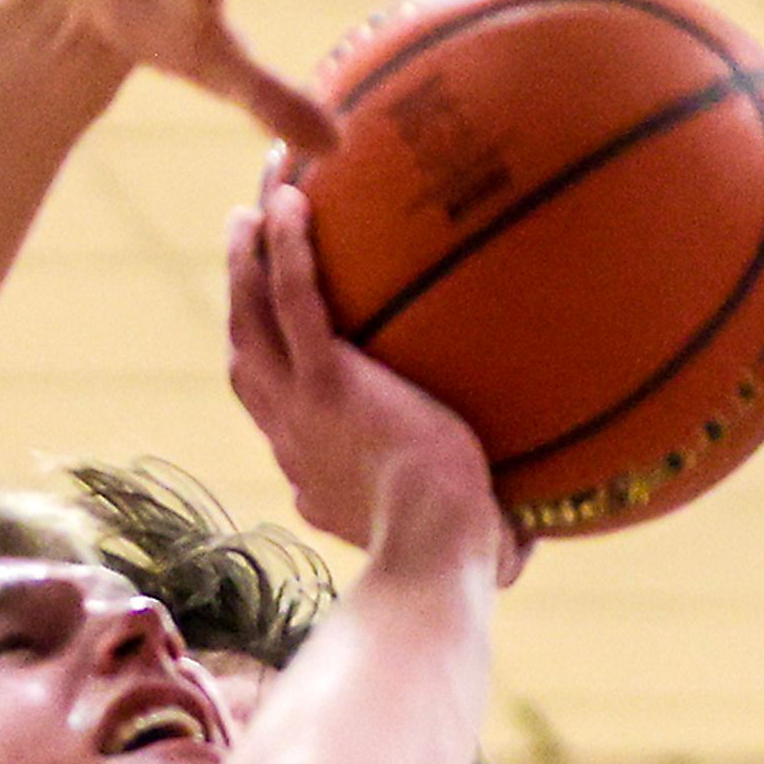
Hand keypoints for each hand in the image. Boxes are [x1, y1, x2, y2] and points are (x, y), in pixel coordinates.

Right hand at [225, 187, 520, 582]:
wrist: (434, 558)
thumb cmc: (459, 563)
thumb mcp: (455, 545)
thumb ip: (474, 532)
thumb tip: (523, 549)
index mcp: (312, 471)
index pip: (277, 411)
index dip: (268, 368)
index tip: (279, 336)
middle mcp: (291, 436)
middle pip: (247, 351)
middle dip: (240, 296)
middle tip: (246, 244)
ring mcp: (301, 408)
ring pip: (253, 318)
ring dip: (246, 258)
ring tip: (256, 203)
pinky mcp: (328, 385)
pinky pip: (295, 302)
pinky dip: (287, 250)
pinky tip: (292, 201)